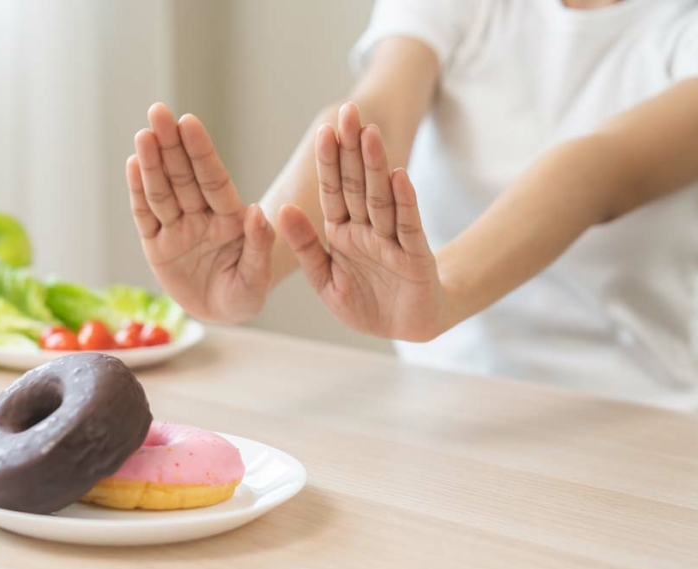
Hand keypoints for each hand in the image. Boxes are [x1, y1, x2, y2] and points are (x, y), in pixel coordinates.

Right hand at [126, 104, 274, 323]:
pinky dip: (138, 191)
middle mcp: (201, 217)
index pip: (213, 180)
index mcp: (230, 219)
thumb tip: (259, 211)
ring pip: (162, 192)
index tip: (190, 123)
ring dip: (152, 163)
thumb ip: (259, 245)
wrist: (220, 314)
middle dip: (171, 145)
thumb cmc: (244, 294)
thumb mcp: (257, 278)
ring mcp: (177, 229)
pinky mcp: (156, 246)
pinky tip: (133, 164)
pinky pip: (145, 215)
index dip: (201, 152)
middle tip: (158, 111)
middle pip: (183, 177)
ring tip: (143, 134)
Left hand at [278, 103, 447, 341]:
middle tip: (348, 112)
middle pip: (358, 184)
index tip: (324, 131)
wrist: (405, 328)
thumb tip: (282, 209)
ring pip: (381, 198)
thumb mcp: (324, 279)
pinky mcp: (415, 257)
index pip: (334, 191)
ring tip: (369, 134)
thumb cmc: (364, 303)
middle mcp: (367, 230)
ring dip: (376, 166)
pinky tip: (399, 175)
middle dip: (352, 149)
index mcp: (342, 233)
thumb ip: (305, 246)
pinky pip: (407, 226)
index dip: (329, 162)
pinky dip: (404, 201)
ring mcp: (392, 240)